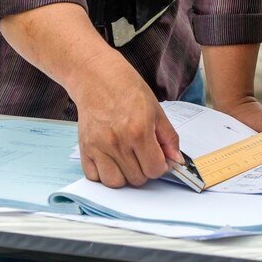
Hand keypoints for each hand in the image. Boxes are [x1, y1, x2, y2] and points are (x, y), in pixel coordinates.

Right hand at [70, 49, 182, 187]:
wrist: (97, 78)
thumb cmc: (128, 90)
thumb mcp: (156, 111)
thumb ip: (169, 138)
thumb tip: (176, 161)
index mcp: (139, 132)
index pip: (155, 170)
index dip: (160, 166)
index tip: (158, 158)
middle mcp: (118, 142)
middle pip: (137, 179)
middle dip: (144, 170)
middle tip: (142, 154)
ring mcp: (99, 147)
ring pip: (115, 183)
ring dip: (124, 176)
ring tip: (126, 160)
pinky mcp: (84, 148)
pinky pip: (94, 176)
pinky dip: (103, 173)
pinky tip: (110, 159)